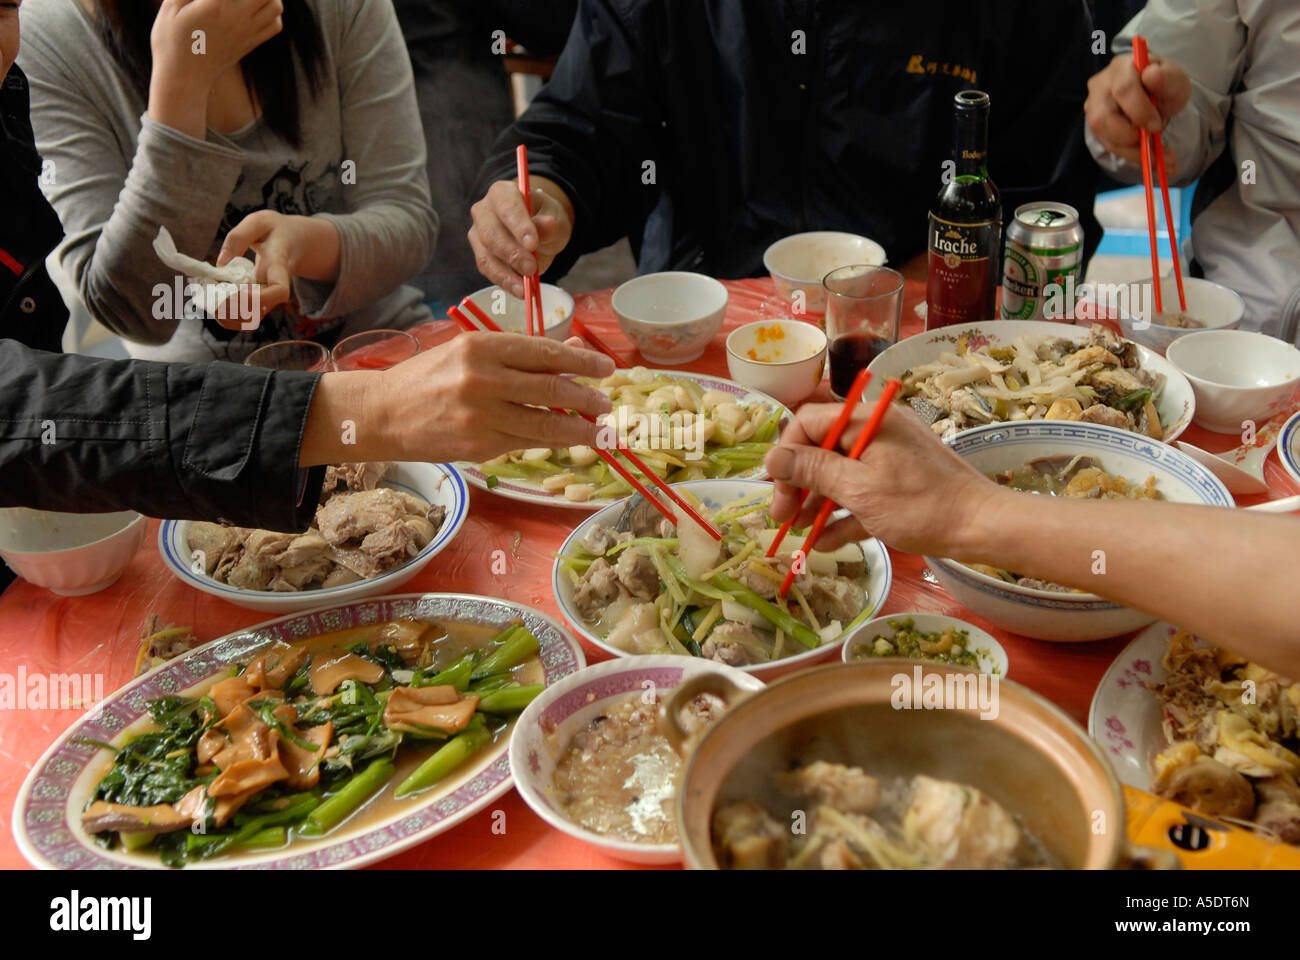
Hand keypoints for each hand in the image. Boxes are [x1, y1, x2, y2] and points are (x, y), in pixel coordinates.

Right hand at [151, 0, 283, 87]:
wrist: (184, 79)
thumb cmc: (170, 40)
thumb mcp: (171, 7)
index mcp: (215, 4)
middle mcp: (237, 17)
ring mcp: (247, 32)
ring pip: (275, 5)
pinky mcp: (250, 44)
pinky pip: (275, 25)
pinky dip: (272, 13)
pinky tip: (255, 9)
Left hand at [217, 211, 340, 324]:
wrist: (294, 242)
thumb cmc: (275, 231)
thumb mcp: (258, 222)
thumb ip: (238, 238)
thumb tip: (221, 264)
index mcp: (280, 268)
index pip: (279, 291)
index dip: (259, 299)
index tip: (236, 291)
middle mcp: (274, 289)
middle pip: (259, 311)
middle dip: (231, 308)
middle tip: (209, 291)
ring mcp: (266, 298)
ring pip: (249, 319)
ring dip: (225, 313)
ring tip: (207, 294)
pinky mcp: (257, 301)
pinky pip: (243, 316)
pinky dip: (225, 313)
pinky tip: (212, 298)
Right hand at [300, 333, 616, 465]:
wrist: (383, 414)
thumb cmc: (430, 378)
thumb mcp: (471, 352)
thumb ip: (521, 354)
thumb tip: (574, 351)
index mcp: (481, 346)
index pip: (544, 352)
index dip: (581, 362)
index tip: (605, 368)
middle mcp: (482, 379)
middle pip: (551, 388)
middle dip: (587, 398)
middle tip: (607, 403)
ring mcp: (481, 416)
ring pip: (545, 423)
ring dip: (579, 428)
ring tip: (599, 429)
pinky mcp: (478, 446)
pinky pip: (525, 442)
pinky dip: (550, 441)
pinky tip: (566, 439)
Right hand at [468, 176, 572, 298]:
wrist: (537, 228)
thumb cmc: (543, 216)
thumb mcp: (552, 215)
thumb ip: (548, 222)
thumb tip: (548, 225)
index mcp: (501, 193)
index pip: (506, 207)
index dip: (518, 226)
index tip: (533, 244)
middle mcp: (483, 211)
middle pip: (490, 234)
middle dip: (511, 254)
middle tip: (532, 269)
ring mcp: (478, 233)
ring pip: (486, 256)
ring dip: (506, 274)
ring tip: (526, 288)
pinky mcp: (480, 254)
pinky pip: (488, 270)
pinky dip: (504, 282)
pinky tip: (519, 291)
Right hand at [763, 404, 999, 556]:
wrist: (981, 528)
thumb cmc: (920, 505)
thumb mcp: (859, 489)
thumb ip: (813, 470)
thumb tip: (771, 458)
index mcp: (867, 421)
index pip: (809, 422)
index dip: (786, 454)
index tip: (775, 488)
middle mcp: (876, 431)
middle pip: (821, 450)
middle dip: (798, 484)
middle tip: (782, 518)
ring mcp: (889, 458)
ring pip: (839, 475)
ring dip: (816, 503)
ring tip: (799, 533)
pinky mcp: (899, 483)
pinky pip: (861, 493)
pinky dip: (843, 514)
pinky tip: (824, 542)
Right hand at [1085, 53, 1191, 172]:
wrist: (1157, 97)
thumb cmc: (1165, 85)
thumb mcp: (1176, 80)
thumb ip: (1167, 78)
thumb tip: (1152, 74)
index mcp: (1122, 67)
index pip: (1123, 90)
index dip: (1140, 112)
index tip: (1156, 125)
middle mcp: (1100, 85)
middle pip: (1103, 117)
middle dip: (1130, 134)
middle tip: (1153, 140)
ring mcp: (1094, 107)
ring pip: (1104, 135)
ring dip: (1132, 149)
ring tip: (1158, 154)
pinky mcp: (1096, 127)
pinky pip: (1110, 145)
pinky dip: (1132, 155)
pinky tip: (1152, 158)